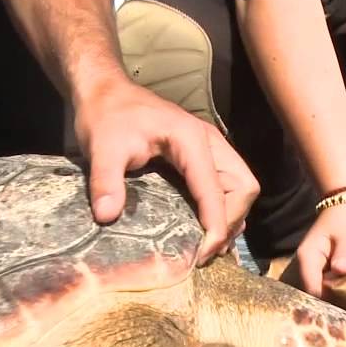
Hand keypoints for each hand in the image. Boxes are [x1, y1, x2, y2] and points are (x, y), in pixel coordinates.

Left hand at [72, 78, 258, 263]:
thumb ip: (105, 180)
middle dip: (231, 221)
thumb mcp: (101, 147)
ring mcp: (209, 150)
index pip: (217, 189)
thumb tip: (106, 216)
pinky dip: (224, 210)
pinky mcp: (202, 157)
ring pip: (240, 187)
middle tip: (207, 251)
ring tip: (208, 247)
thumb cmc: (105, 115)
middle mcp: (209, 143)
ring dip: (231, 218)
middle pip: (244, 187)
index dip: (216, 225)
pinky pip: (227, 186)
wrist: (104, 91)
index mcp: (191, 140)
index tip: (202, 255)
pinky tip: (205, 231)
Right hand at [294, 202, 345, 296]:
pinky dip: (337, 292)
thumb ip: (345, 254)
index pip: (312, 288)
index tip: (344, 310)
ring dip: (334, 299)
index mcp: (308, 257)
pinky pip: (326, 286)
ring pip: (320, 291)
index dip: (326, 301)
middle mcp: (306, 266)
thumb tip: (340, 271)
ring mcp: (313, 268)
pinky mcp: (322, 270)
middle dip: (330, 303)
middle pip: (313, 293)